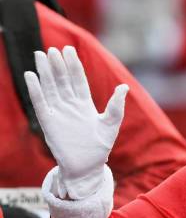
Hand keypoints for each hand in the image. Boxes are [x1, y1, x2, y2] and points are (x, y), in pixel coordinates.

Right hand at [24, 46, 128, 198]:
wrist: (86, 168)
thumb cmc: (100, 148)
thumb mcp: (110, 125)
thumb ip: (115, 107)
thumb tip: (123, 88)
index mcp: (85, 104)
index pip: (78, 80)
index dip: (73, 65)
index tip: (69, 50)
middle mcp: (70, 106)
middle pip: (62, 81)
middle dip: (58, 65)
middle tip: (53, 49)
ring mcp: (58, 113)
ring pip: (50, 88)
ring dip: (45, 72)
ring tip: (40, 55)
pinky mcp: (48, 123)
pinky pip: (40, 103)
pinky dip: (35, 90)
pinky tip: (30, 76)